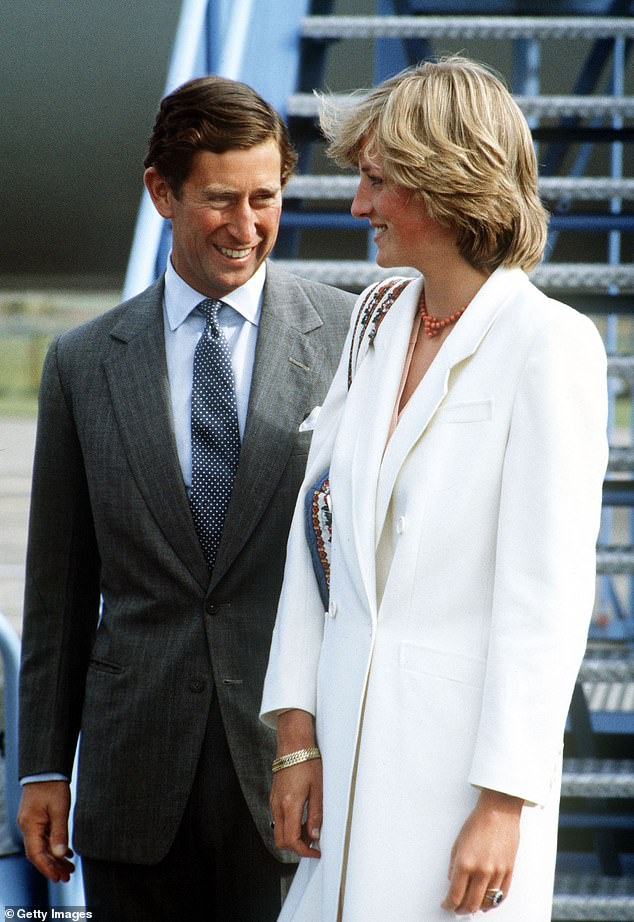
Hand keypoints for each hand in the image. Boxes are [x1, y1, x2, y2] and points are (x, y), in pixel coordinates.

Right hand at [17, 781, 74, 881]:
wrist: (46, 768)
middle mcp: (28, 827)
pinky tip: (66, 852)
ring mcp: (31, 824)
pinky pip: (44, 838)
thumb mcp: (60, 809)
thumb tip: (60, 854)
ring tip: (69, 868)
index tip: (58, 878)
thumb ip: (60, 832)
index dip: (47, 868)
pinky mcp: (37, 819)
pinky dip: (54, 847)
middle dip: (52, 866)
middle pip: (38, 853)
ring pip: (42, 847)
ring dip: (54, 858)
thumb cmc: (53, 786)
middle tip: (67, 876)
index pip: (36, 854)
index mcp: (30, 825)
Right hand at [270, 709, 322, 858]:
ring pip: (278, 830)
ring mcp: (274, 801)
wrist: (293, 744)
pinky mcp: (274, 797)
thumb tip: (314, 836)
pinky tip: (302, 817)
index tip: (316, 851)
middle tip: (313, 842)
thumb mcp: (318, 789)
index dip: (304, 851)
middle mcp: (278, 805)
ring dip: (293, 836)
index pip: (291, 840)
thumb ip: (316, 815)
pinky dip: (289, 825)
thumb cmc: (308, 762)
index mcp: (290, 805)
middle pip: (281, 840)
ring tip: (310, 828)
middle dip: (297, 847)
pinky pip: (278, 819)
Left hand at [441, 788, 521, 914]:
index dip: (448, 904)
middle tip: (456, 909)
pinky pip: (501, 895)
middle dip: (461, 910)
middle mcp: (481, 871)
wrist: (499, 811)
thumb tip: (453, 882)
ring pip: (487, 903)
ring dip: (477, 907)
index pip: (455, 895)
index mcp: (465, 863)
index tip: (446, 904)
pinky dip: (493, 903)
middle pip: (470, 903)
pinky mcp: (509, 871)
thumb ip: (454, 865)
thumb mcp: (458, 843)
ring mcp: (497, 872)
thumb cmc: (478, 822)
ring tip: (471, 906)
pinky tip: (487, 903)